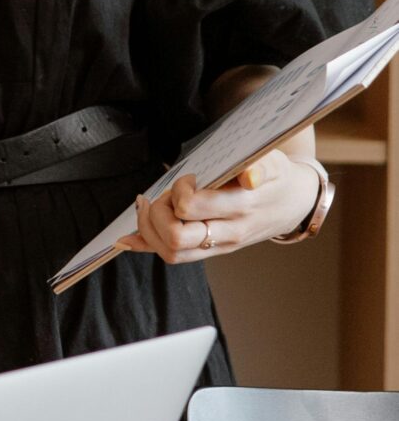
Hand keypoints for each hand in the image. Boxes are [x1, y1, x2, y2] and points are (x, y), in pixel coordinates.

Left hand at [119, 150, 317, 264]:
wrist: (293, 204)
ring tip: (153, 206)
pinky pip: (175, 257)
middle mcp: (229, 233)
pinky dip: (147, 245)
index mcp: (241, 208)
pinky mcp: (212, 251)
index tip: (187, 179)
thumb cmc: (276, 178)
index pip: (191, 208)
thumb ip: (261, 167)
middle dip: (158, 213)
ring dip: (150, 228)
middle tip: (166, 196)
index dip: (179, 191)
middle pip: (175, 238)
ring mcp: (219, 246)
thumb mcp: (273, 163)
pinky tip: (129, 238)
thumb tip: (250, 176)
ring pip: (171, 252)